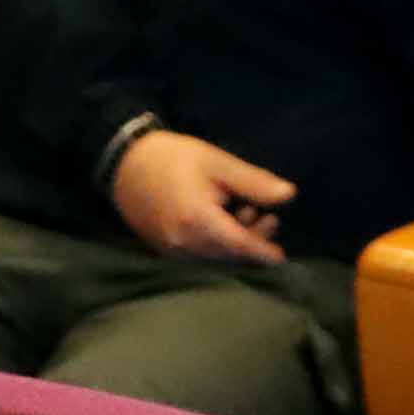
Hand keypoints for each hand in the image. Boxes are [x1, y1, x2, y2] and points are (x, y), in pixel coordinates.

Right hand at [111, 129, 295, 264]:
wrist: (125, 162)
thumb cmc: (173, 157)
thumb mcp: (216, 162)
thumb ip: (252, 182)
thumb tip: (288, 195)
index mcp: (198, 220)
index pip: (240, 244)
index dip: (263, 251)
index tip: (280, 256)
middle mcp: (183, 242)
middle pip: (228, 254)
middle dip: (252, 242)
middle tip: (270, 219)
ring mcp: (171, 250)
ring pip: (213, 257)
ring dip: (234, 244)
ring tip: (245, 215)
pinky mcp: (163, 250)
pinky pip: (197, 256)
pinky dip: (215, 245)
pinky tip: (221, 225)